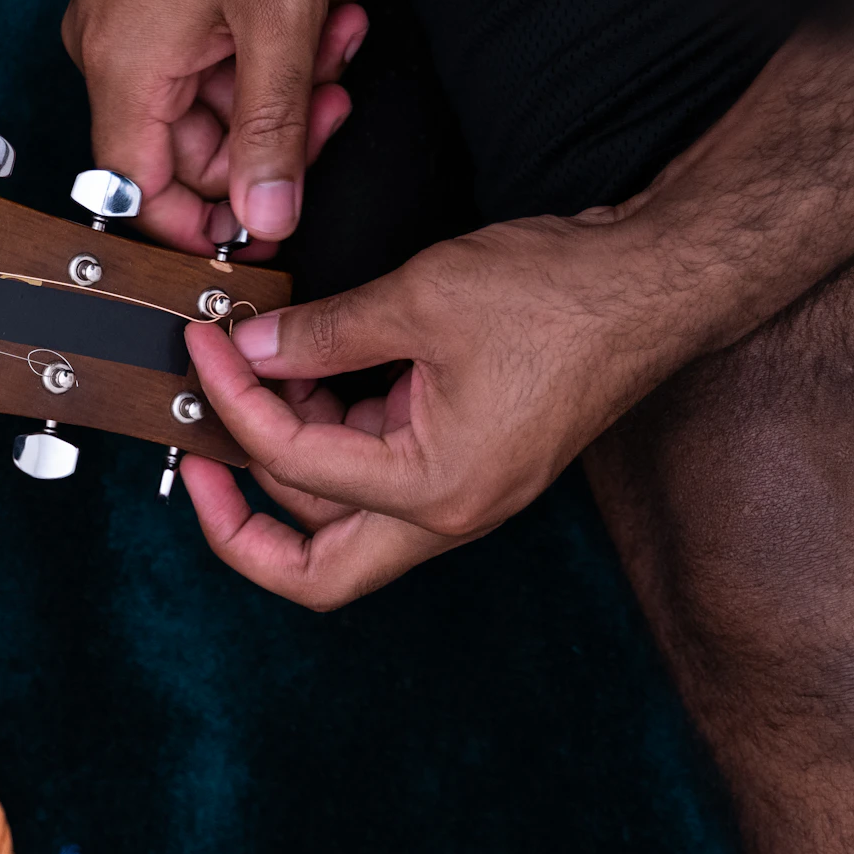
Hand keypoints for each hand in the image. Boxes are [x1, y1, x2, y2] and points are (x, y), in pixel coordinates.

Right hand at [61, 0, 369, 254]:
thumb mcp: (281, 18)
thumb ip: (275, 132)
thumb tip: (268, 218)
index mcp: (125, 71)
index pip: (143, 197)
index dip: (207, 225)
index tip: (266, 228)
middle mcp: (113, 54)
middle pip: (195, 144)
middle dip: (281, 118)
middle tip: (337, 84)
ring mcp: (132, 23)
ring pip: (217, 91)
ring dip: (291, 67)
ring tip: (338, 11)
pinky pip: (214, 45)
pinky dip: (271, 30)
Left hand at [179, 208, 697, 608]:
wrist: (658, 282)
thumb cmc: (565, 294)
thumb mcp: (422, 297)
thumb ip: (321, 333)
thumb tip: (248, 349)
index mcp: (439, 490)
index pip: (296, 466)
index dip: (233, 405)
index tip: (202, 350)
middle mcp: (449, 513)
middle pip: (316, 572)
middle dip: (241, 529)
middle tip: (195, 465)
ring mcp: (458, 495)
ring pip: (340, 520)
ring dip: (287, 461)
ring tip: (250, 383)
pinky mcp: (463, 465)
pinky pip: (375, 475)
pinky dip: (331, 434)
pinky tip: (305, 378)